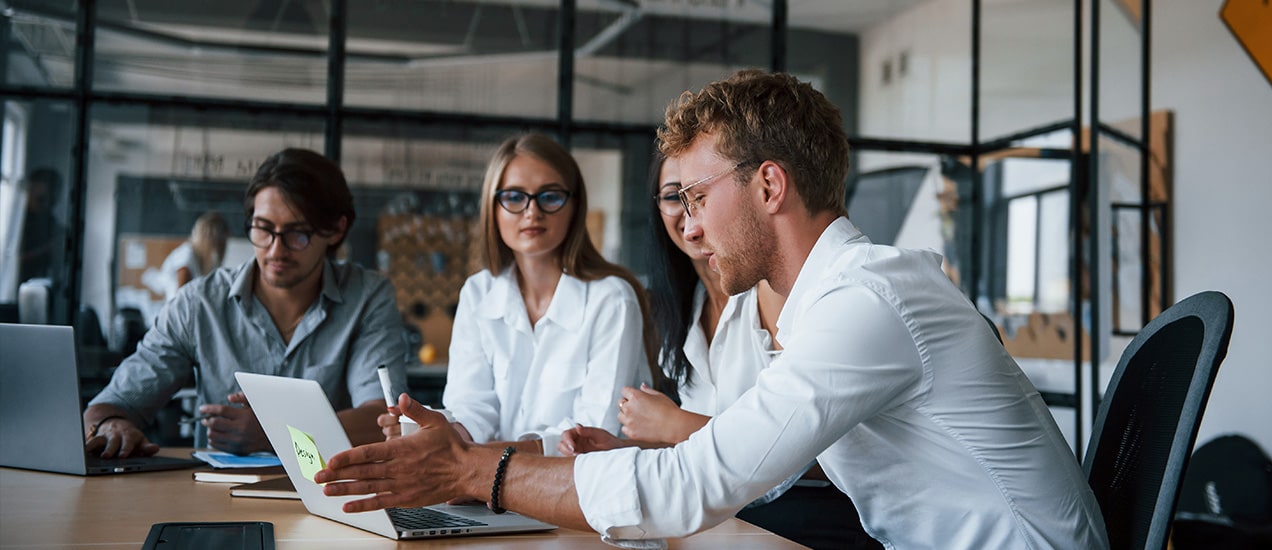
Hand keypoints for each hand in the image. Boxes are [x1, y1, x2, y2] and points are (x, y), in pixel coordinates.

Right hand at [84, 417, 158, 458]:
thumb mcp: (141, 441)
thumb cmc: (131, 438)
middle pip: (113, 441)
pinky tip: (79, 452)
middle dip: (110, 448)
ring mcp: (104, 436)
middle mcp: (116, 435)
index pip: (128, 442)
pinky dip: (84, 447)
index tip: (123, 456)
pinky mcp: (94, 439)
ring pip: (98, 440)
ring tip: (87, 453)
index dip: (125, 448)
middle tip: (107, 456)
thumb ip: (147, 447)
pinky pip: (88, 442)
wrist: (117, 425)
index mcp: (129, 435)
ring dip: (94, 446)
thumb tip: (155, 448)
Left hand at [200, 392, 269, 454]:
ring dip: (209, 430)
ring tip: (212, 427)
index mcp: (244, 416)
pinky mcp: (236, 450)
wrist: (272, 438)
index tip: (202, 408)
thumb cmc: (262, 420)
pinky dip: (213, 440)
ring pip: (213, 435)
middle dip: (206, 420)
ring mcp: (237, 441)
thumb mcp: (256, 406)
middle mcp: (240, 429)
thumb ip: (243, 398)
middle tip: (206, 418)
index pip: (221, 410)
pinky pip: (217, 445)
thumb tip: (230, 398)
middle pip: (214, 423)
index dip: (208, 408)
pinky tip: (217, 435)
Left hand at [316, 394, 472, 512]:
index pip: (368, 453)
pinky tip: (348, 506)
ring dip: (345, 489)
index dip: (347, 457)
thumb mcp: (435, 421)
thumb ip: (415, 410)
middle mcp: (398, 468)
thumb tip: (401, 398)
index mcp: (402, 449)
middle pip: (362, 471)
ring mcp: (401, 485)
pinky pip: (380, 503)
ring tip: (327, 490)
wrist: (467, 471)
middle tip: (318, 476)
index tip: (331, 460)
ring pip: (367, 488)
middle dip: (337, 474)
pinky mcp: (406, 498)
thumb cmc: (452, 447)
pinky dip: (363, 505)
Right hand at [558, 424, 623, 455]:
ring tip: (577, 457)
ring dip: (567, 454)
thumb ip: (589, 431)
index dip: (567, 439)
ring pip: (564, 452)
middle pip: (562, 443)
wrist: (618, 453)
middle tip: (574, 453)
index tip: (573, 446)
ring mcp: (577, 451)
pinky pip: (570, 461)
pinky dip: (571, 461)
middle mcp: (577, 442)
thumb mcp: (601, 434)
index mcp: (580, 433)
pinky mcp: (579, 460)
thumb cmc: (611, 442)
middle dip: (565, 448)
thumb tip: (577, 427)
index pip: (566, 434)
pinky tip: (578, 461)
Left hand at [618, 383, 685, 443]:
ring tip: (639, 418)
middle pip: (620, 403)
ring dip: (626, 416)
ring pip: (620, 416)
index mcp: (635, 396)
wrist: (674, 426)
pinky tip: (639, 426)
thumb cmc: (669, 410)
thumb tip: (642, 386)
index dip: (630, 393)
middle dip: (627, 404)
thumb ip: (647, 390)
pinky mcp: (631, 432)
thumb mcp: (659, 395)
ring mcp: (629, 421)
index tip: (634, 397)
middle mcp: (629, 408)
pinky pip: (624, 428)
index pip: (624, 391)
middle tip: (639, 408)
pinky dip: (629, 427)